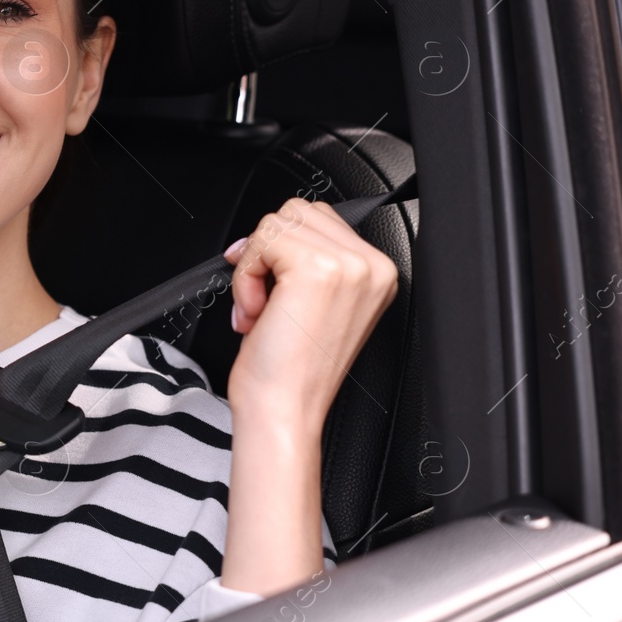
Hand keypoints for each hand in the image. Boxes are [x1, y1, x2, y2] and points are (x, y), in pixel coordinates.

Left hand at [222, 198, 398, 430]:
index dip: (280, 248)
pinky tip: (257, 312)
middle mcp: (371, 266)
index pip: (319, 219)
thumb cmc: (291, 370)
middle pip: (297, 212)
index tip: (268, 287)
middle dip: (267, 254)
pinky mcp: (317, 269)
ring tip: (262, 309)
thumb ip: (305, 259)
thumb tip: (269, 231)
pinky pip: (262, 241)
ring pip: (277, 222)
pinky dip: (245, 275)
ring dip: (254, 266)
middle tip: (263, 303)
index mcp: (376, 273)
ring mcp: (349, 265)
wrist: (285, 409)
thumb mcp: (310, 303)